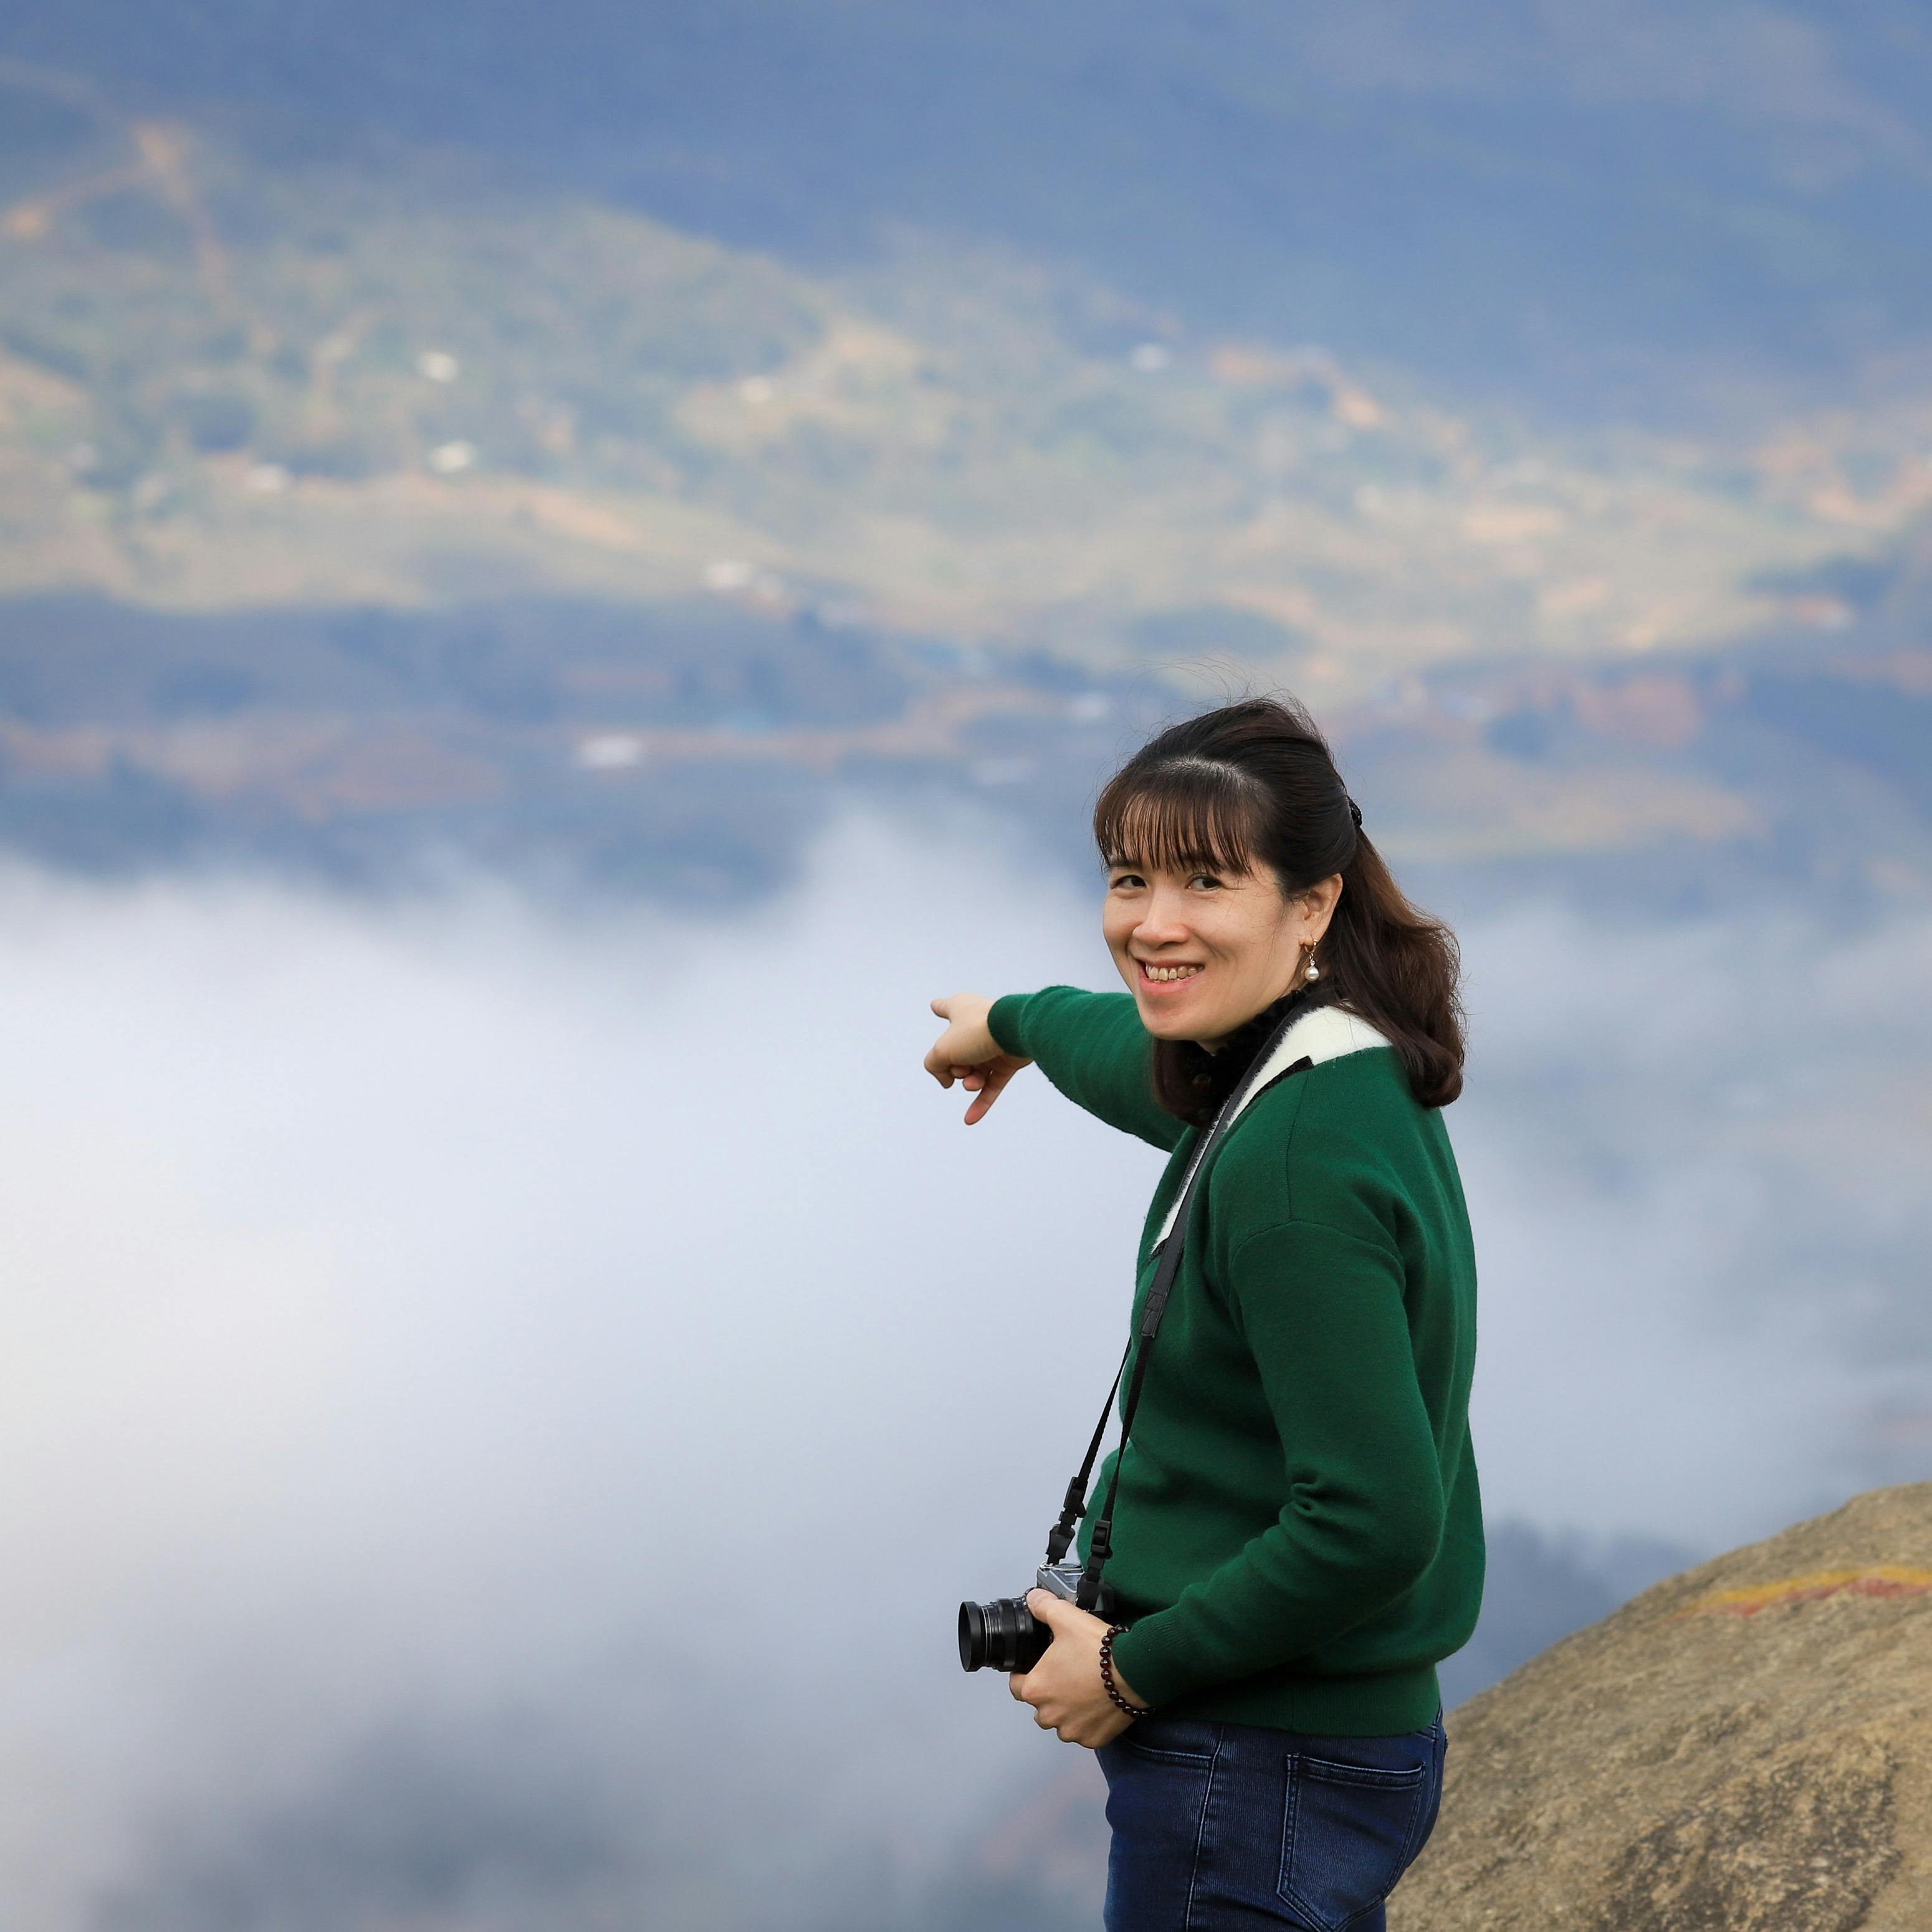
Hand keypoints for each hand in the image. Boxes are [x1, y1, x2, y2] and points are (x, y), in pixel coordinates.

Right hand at [924, 994, 1032, 1124]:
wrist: (1016, 1032)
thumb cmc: (978, 1031)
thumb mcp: (941, 1049)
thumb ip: (934, 1065)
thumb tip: (948, 1080)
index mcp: (960, 1010)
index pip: (945, 1008)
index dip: (939, 1008)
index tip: (936, 1006)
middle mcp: (977, 1026)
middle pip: (957, 1054)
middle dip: (954, 1067)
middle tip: (959, 1064)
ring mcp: (993, 1045)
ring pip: (974, 1072)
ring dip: (970, 1083)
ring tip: (972, 1081)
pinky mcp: (1009, 1062)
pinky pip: (992, 1087)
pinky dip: (982, 1103)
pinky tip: (970, 1119)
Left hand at [1008, 1590, 1146, 1748]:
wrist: (1134, 1671)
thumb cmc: (1097, 1650)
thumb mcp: (1065, 1617)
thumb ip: (1043, 1607)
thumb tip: (1033, 1600)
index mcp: (1036, 1689)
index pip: (1017, 1686)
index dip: (1024, 1674)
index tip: (1038, 1666)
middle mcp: (1049, 1715)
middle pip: (1040, 1705)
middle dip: (1050, 1692)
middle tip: (1067, 1673)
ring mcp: (1072, 1730)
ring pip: (1061, 1721)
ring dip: (1068, 1709)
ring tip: (1084, 1688)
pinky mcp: (1093, 1739)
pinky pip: (1084, 1731)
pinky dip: (1089, 1721)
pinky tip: (1098, 1703)